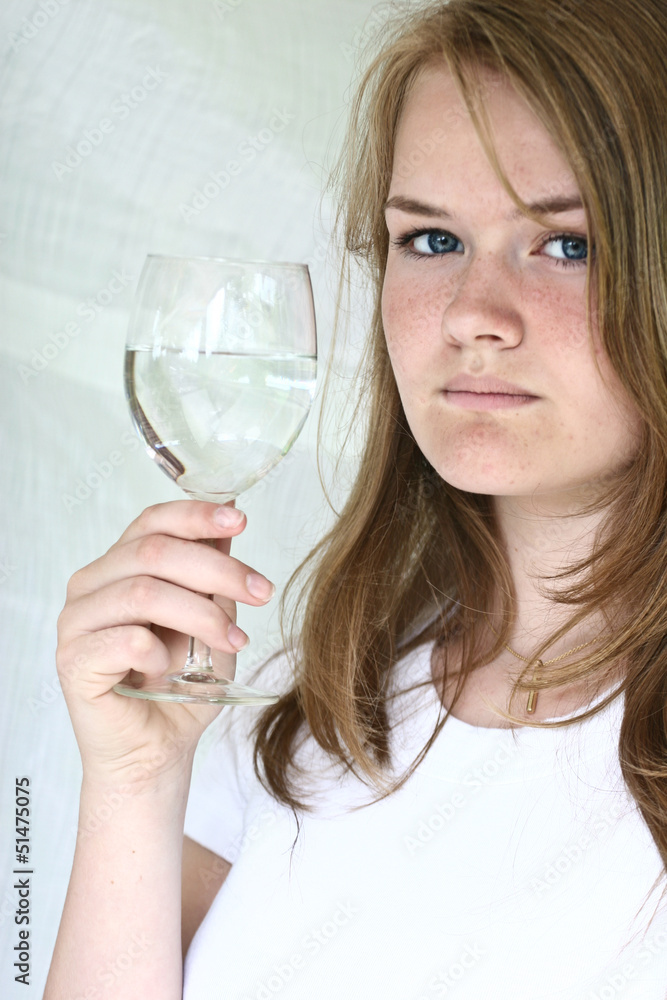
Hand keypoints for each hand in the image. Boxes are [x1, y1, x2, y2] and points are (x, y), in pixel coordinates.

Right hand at [56, 499, 275, 789]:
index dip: (197, 515)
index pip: (153, 521)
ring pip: (143, 592)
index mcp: (119, 566)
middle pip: (154, 552)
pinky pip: (125, 639)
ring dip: (201, 614)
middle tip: (261, 591)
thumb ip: (213, 576)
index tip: (241, 520)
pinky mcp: (72, 661)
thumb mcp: (212, 619)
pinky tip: (173, 670)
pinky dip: (161, 653)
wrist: (158, 751)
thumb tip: (230, 521)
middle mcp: (91, 585)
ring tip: (233, 641)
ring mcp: (76, 621)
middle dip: (218, 569)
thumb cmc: (181, 686)